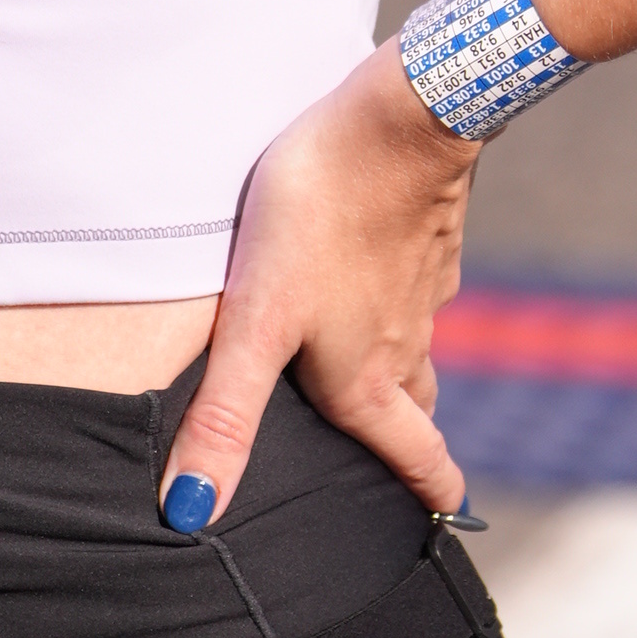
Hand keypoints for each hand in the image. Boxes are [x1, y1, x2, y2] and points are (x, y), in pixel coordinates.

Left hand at [161, 41, 476, 528]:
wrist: (399, 117)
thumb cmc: (319, 218)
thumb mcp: (257, 323)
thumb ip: (225, 417)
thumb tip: (193, 512)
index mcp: (368, 381)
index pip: (419, 461)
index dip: (432, 496)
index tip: (443, 520)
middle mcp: (405, 344)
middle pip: (416, 411)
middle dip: (410, 443)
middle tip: (400, 463)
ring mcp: (421, 287)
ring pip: (415, 349)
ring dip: (400, 376)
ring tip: (370, 382)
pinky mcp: (424, 235)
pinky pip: (413, 288)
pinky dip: (396, 304)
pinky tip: (367, 282)